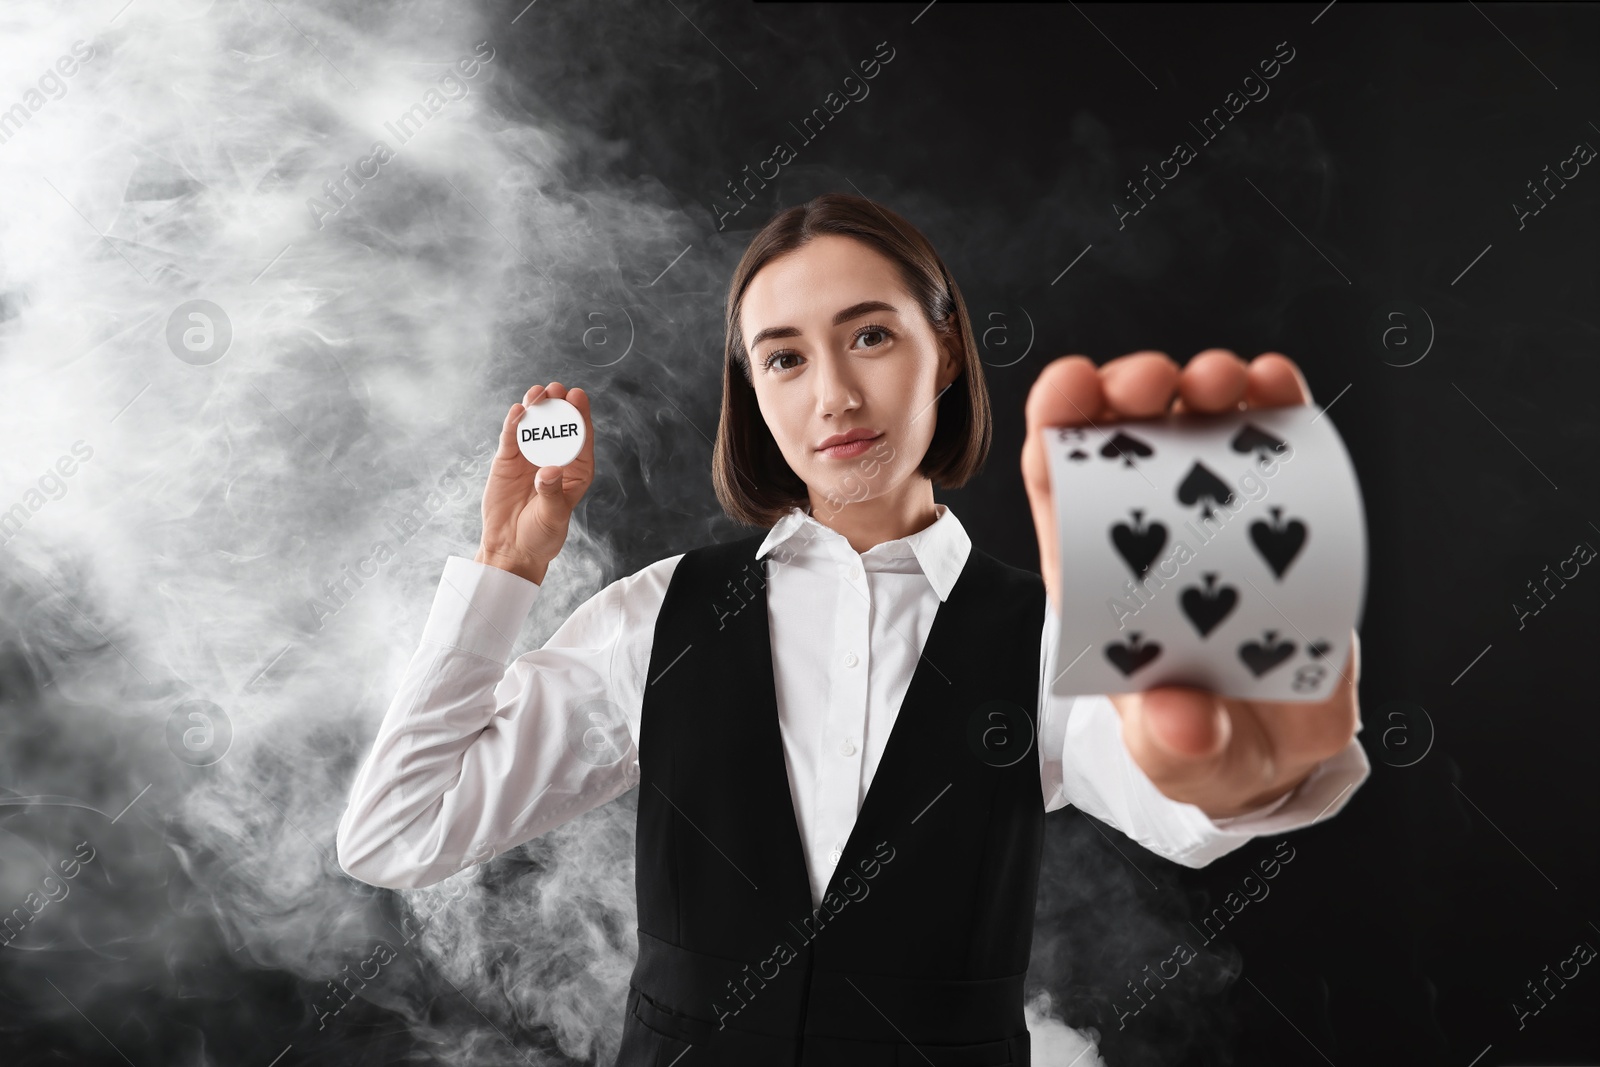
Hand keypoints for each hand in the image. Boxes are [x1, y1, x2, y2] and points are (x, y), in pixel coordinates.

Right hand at [475, 382, 594, 584]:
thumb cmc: (541, 536)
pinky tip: (517, 410)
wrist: (511, 548)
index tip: (578, 396)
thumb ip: (551, 494)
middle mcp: (554, 459)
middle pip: (558, 426)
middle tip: (556, 389)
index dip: (580, 416)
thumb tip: (549, 471)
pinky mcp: (507, 461)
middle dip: (558, 405)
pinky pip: (511, 438)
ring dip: (536, 407)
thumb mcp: (552, 517)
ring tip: (537, 393)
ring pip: (535, 427)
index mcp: (575, 471)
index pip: (580, 439)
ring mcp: (530, 458)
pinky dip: (513, 423)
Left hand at [1021, 349, 1360, 818]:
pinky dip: (1274, 401)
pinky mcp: (1282, 513)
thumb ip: (1175, 744)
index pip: (1060, 488)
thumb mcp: (1180, 758)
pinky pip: (1273, 442)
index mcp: (1099, 576)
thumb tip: (1182, 719)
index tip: (1071, 385)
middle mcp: (1152, 532)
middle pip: (1123, 439)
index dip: (1056, 428)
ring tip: (1222, 380)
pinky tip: (1276, 382)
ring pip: (1196, 425)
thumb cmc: (1203, 745)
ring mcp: (1217, 515)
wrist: (1278, 754)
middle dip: (1129, 390)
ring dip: (1202, 385)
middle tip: (1153, 381)